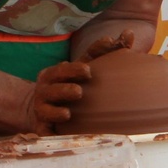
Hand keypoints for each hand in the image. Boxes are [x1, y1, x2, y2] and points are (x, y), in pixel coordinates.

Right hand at [12, 31, 126, 132]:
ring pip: (46, 109)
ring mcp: (42, 107)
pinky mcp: (41, 126)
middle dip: (65, 89)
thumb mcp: (83, 67)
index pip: (64, 68)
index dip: (74, 69)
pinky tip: (56, 134)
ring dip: (57, 111)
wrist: (38, 108)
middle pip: (53, 87)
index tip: (88, 71)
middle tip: (79, 92)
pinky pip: (43, 130)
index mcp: (56, 73)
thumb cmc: (69, 84)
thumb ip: (103, 52)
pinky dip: (49, 132)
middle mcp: (46, 89)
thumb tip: (129, 33)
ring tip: (68, 114)